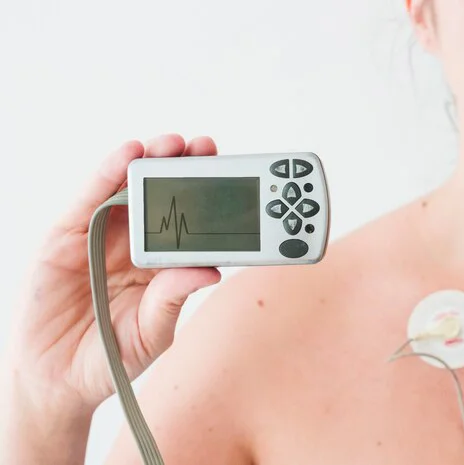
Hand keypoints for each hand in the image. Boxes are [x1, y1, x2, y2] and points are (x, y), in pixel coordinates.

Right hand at [5, 134, 222, 412]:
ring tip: (172, 144)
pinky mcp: (66, 236)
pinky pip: (88, 198)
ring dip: (150, 161)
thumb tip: (210, 271)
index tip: (230, 176)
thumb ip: (173, 299)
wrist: (58, 380)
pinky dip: (107, 173)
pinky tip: (128, 153)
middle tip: (203, 148)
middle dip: (183, 168)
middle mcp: (133, 243)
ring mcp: (100, 236)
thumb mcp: (151, 332)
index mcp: (161, 265)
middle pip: (161, 195)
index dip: (207, 198)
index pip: (188, 222)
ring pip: (126, 188)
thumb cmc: (111, 356)